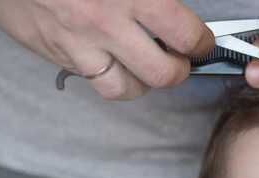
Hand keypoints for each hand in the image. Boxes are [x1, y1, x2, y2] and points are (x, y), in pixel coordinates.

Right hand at [0, 0, 214, 99]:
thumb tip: (167, 1)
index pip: (183, 33)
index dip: (201, 42)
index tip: (203, 41)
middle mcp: (106, 22)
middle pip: (163, 73)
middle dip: (180, 70)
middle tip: (181, 59)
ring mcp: (78, 43)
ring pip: (128, 89)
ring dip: (146, 82)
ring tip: (149, 67)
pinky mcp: (55, 53)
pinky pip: (94, 81)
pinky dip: (112, 78)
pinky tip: (115, 62)